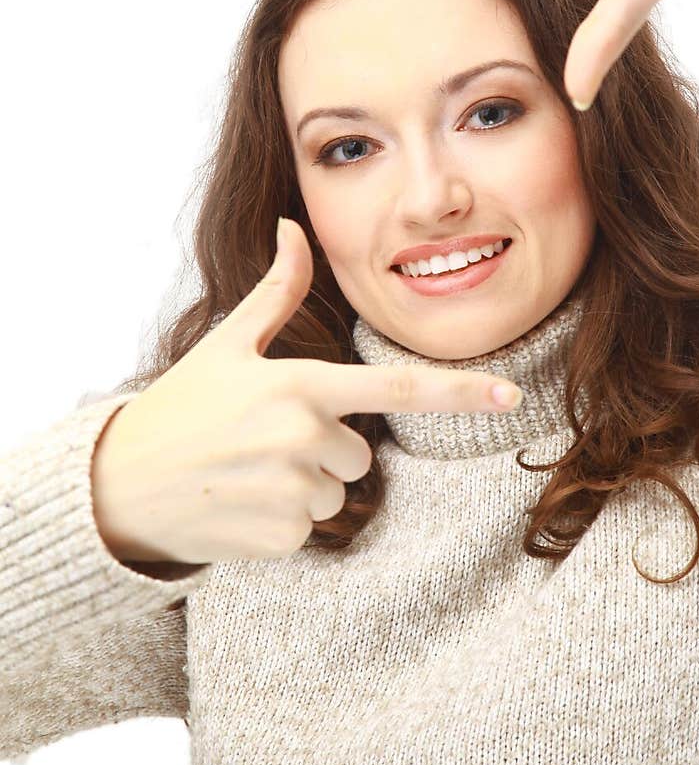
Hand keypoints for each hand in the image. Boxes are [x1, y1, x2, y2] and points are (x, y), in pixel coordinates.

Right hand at [91, 220, 521, 568]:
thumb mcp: (227, 344)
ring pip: (336, 496)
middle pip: (360, 455)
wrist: (120, 482)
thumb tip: (293, 226)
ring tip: (248, 472)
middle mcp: (301, 437)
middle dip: (325, 449)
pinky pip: (310, 530)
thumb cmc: (182, 406)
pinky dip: (282, 522)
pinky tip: (241, 503)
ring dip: (303, 487)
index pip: (397, 390)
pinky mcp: (279, 538)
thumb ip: (278, 292)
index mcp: (299, 386)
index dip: (460, 392)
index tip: (510, 394)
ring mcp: (290, 491)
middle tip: (264, 442)